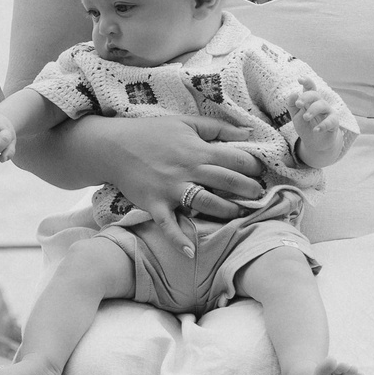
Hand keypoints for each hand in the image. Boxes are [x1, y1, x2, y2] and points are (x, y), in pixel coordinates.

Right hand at [101, 115, 266, 252]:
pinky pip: (168, 225)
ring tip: (238, 214)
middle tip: (259, 196)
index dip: (253, 166)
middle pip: (227, 182)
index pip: (235, 159)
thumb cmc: (151, 132)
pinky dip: (178, 240)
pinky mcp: (155, 204)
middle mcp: (188, 170)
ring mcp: (171, 189)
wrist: (114, 147)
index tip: (259, 172)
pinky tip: (191, 253)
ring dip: (226, 211)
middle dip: (248, 190)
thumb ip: (218, 127)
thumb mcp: (186, 122)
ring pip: (206, 203)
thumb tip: (249, 130)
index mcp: (198, 150)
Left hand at [291, 86, 357, 144]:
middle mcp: (320, 104)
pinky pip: (331, 121)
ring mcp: (328, 112)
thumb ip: (292, 105)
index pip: (310, 88)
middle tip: (298, 104)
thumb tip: (293, 93)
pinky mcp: (334, 123)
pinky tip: (315, 130)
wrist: (316, 143)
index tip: (300, 79)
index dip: (307, 82)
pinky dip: (323, 125)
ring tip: (305, 118)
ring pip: (322, 105)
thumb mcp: (295, 116)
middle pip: (315, 95)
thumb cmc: (306, 126)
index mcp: (310, 101)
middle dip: (306, 97)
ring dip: (313, 110)